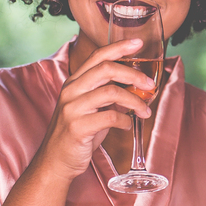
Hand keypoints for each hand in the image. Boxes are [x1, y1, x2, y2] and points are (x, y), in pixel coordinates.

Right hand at [33, 39, 156, 181]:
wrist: (56, 162)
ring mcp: (72, 108)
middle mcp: (71, 91)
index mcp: (74, 82)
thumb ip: (108, 95)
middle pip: (106, 69)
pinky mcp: (77, 127)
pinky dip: (125, 120)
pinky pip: (110, 117)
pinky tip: (128, 125)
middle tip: (150, 84)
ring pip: (111, 92)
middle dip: (133, 74)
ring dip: (135, 101)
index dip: (119, 47)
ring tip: (145, 111)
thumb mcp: (92, 109)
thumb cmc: (78, 135)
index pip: (98, 56)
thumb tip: (136, 86)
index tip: (138, 43)